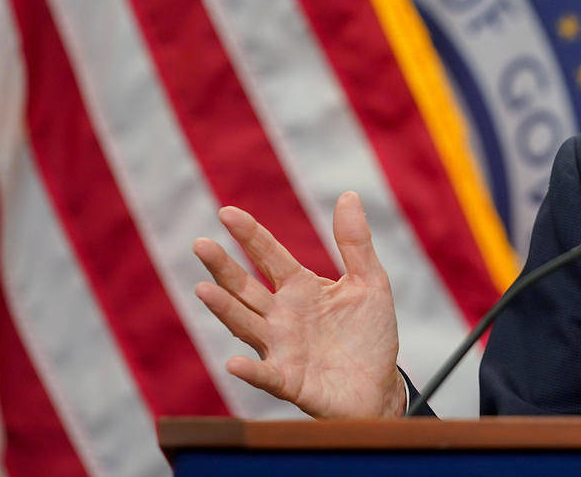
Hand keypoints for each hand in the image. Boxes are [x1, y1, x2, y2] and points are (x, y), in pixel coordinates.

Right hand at [193, 191, 405, 418]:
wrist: (379, 386)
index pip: (269, 256)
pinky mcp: (289, 382)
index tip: (227, 212)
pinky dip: (250, 371)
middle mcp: (281, 316)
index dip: (250, 235)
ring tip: (203, 289)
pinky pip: (266, 376)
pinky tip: (234, 363)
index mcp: (300, 288)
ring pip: (246, 325)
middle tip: (201, 244)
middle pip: (245, 288)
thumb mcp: (369, 282)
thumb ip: (355, 243)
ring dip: (225, 309)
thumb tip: (348, 194)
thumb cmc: (370, 334)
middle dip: (223, 267)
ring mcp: (281, 349)